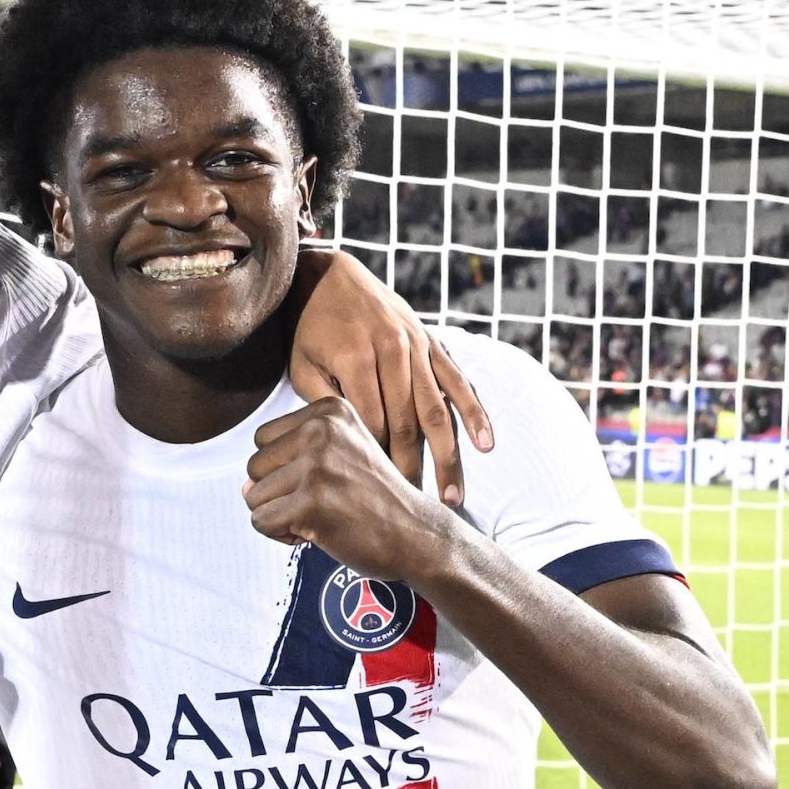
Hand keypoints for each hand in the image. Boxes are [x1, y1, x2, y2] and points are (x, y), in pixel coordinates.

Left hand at [244, 396, 458, 583]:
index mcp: (329, 412)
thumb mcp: (344, 454)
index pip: (263, 438)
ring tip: (318, 518)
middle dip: (277, 494)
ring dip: (279, 516)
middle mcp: (321, 430)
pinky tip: (314, 534)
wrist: (418, 535)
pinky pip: (261, 521)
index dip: (283, 469)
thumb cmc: (379, 500)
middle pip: (254, 466)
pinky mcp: (311, 502)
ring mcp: (317, 465)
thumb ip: (293, 458)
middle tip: (317, 505)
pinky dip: (280, 535)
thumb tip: (244, 485)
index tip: (319, 483)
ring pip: (253, 495)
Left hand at [287, 250, 492, 504]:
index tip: (380, 500)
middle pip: (408, 425)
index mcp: (356, 360)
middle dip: (414, 471)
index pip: (372, 426)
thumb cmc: (309, 332)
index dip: (378, 465)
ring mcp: (416, 345)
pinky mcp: (432, 341)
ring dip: (448, 457)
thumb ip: (322, 407)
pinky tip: (486, 445)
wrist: (329, 277)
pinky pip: (457, 381)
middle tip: (419, 512)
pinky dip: (473, 413)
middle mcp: (392, 352)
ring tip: (453, 496)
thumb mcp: (303, 368)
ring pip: (437, 411)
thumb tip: (339, 456)